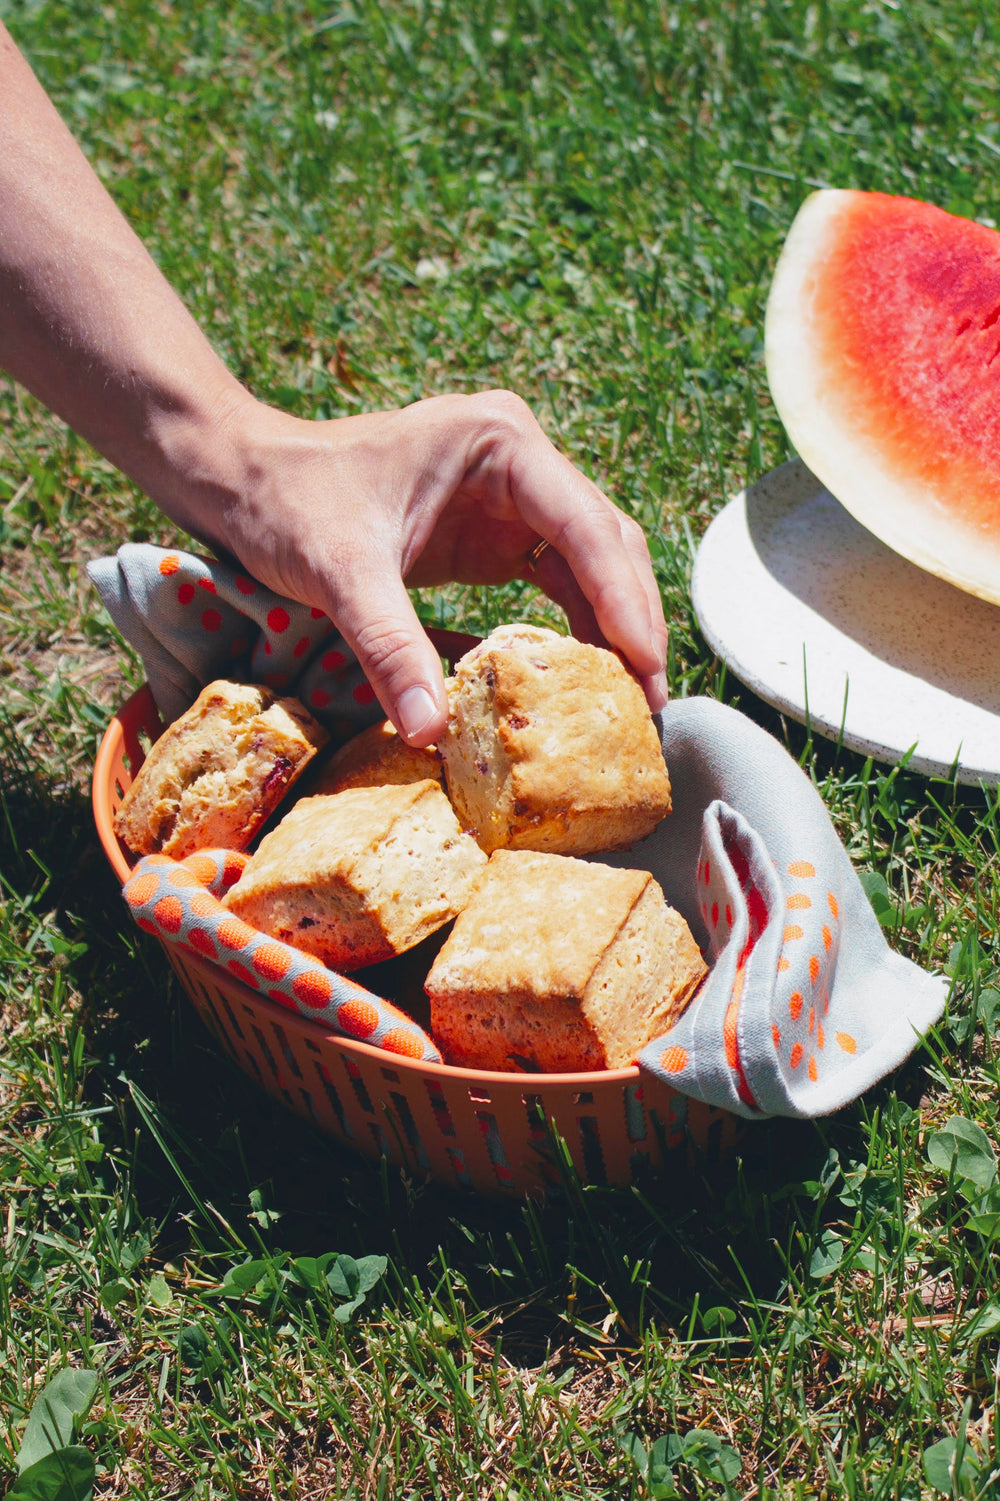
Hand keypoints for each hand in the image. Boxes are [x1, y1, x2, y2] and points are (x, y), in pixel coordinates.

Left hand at [203, 388, 669, 743]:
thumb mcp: (341, 573)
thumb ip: (390, 649)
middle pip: (606, 545)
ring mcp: (513, 497)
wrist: (243, 480)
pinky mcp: (497, 534)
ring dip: (612, 631)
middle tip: (646, 702)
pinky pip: (557, 584)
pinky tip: (580, 681)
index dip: (623, 599)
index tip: (643, 666)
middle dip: (631, 622)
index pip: (585, 525)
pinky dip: (573, 631)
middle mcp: (520, 462)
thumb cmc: (286, 503)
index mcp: (499, 444)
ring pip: (592, 566)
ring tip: (628, 704)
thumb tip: (432, 733)